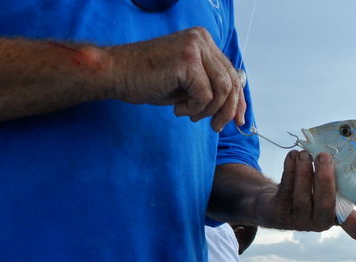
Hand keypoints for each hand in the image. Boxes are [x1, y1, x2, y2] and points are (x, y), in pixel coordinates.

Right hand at [107, 27, 244, 131]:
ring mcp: (195, 47)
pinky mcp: (187, 60)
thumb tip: (235, 106)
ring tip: (190, 115)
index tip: (239, 120)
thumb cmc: (148, 80)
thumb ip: (210, 87)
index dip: (238, 100)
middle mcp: (202, 39)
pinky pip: (205, 95)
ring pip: (221, 90)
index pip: (232, 74)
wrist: (116, 73)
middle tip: (215, 127)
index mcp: (204, 42)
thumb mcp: (187, 83)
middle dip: (227, 110)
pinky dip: (193, 108)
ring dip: (208, 110)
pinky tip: (177, 108)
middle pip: (231, 82)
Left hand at [272, 150, 355, 238]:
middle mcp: (320, 222)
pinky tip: (293, 156)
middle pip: (326, 207)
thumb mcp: (329, 186)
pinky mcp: (280, 212)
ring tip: (305, 154)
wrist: (277, 204)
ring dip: (304, 172)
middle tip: (325, 157)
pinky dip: (290, 171)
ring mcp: (299, 220)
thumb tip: (346, 146)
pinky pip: (286, 190)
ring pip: (302, 198)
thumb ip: (340, 176)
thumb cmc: (312, 189)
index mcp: (339, 217)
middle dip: (325, 180)